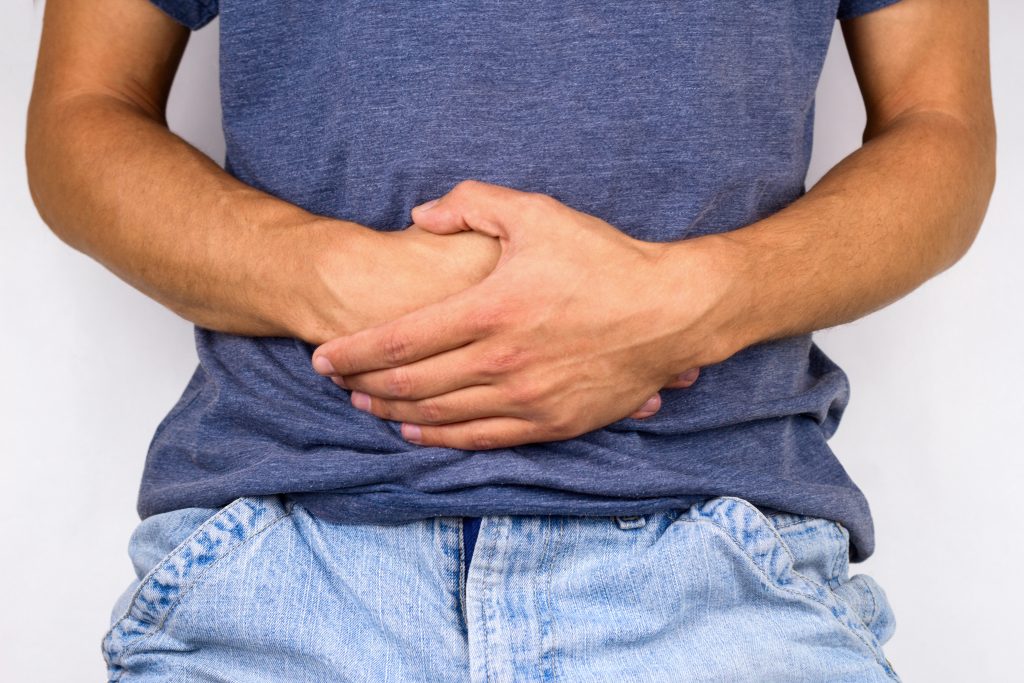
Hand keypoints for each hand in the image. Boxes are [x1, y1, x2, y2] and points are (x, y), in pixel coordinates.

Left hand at [312, 181, 727, 448]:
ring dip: (393, 412)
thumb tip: (421, 214)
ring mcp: (524, 398)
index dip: (352, 352)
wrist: (670, 312)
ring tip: (363, 406)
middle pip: (409, 383)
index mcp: (488, 309)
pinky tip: (415, 432)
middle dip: (362, 384)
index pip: (398, 340)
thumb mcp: (537, 213)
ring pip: (439, 415)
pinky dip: (440, 437)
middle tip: (334, 383)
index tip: (323, 356)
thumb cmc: (604, 260)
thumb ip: (472, 204)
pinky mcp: (549, 423)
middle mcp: (499, 361)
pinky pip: (480, 439)